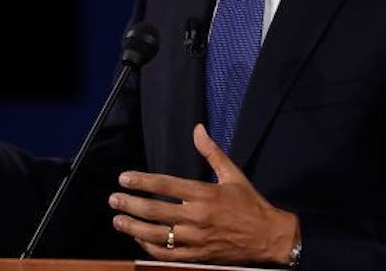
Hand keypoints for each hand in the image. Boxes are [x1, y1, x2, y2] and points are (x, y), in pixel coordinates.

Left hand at [108, 124, 298, 264]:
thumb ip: (212, 152)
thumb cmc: (251, 205)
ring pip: (158, 235)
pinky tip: (139, 239)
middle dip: (130, 205)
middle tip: (114, 200)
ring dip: (134, 228)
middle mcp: (198, 217)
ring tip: (118, 221)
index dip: (142, 182)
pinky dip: (150, 248)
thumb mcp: (233, 175)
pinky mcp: (199, 256)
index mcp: (205, 194)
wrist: (271, 238)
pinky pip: (169, 255)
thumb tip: (198, 129)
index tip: (124, 178)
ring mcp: (197, 239)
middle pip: (156, 211)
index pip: (166, 186)